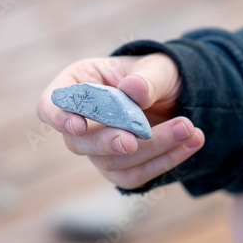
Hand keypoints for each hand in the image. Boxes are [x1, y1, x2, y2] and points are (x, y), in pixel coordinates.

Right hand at [37, 53, 204, 189]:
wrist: (179, 96)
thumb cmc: (158, 74)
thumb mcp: (158, 66)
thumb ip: (147, 78)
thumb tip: (134, 92)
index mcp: (80, 84)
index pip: (51, 104)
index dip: (59, 116)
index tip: (79, 125)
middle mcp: (83, 119)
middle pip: (79, 142)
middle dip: (108, 142)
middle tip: (134, 139)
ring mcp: (99, 148)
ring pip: (112, 162)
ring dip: (151, 149)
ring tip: (188, 129)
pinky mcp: (121, 168)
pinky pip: (135, 175)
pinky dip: (164, 162)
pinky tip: (191, 143)